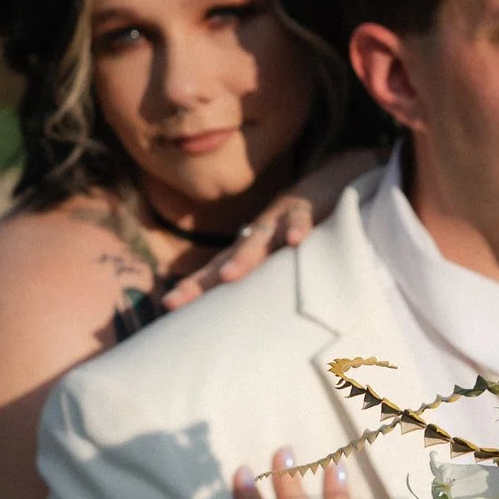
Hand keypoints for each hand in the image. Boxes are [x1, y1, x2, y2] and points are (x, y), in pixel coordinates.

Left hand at [158, 148, 382, 310]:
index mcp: (250, 247)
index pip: (216, 269)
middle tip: (178, 299)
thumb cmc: (303, 224)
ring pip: (259, 239)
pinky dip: (297, 228)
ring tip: (229, 276)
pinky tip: (294, 242)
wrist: (330, 179)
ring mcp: (279, 220)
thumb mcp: (284, 253)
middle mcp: (258, 234)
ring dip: (244, 257)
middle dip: (203, 279)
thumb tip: (256, 319)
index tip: (168, 304)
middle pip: (226, 258)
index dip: (194, 286)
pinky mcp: (306, 207)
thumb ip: (269, 280)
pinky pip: (300, 219)